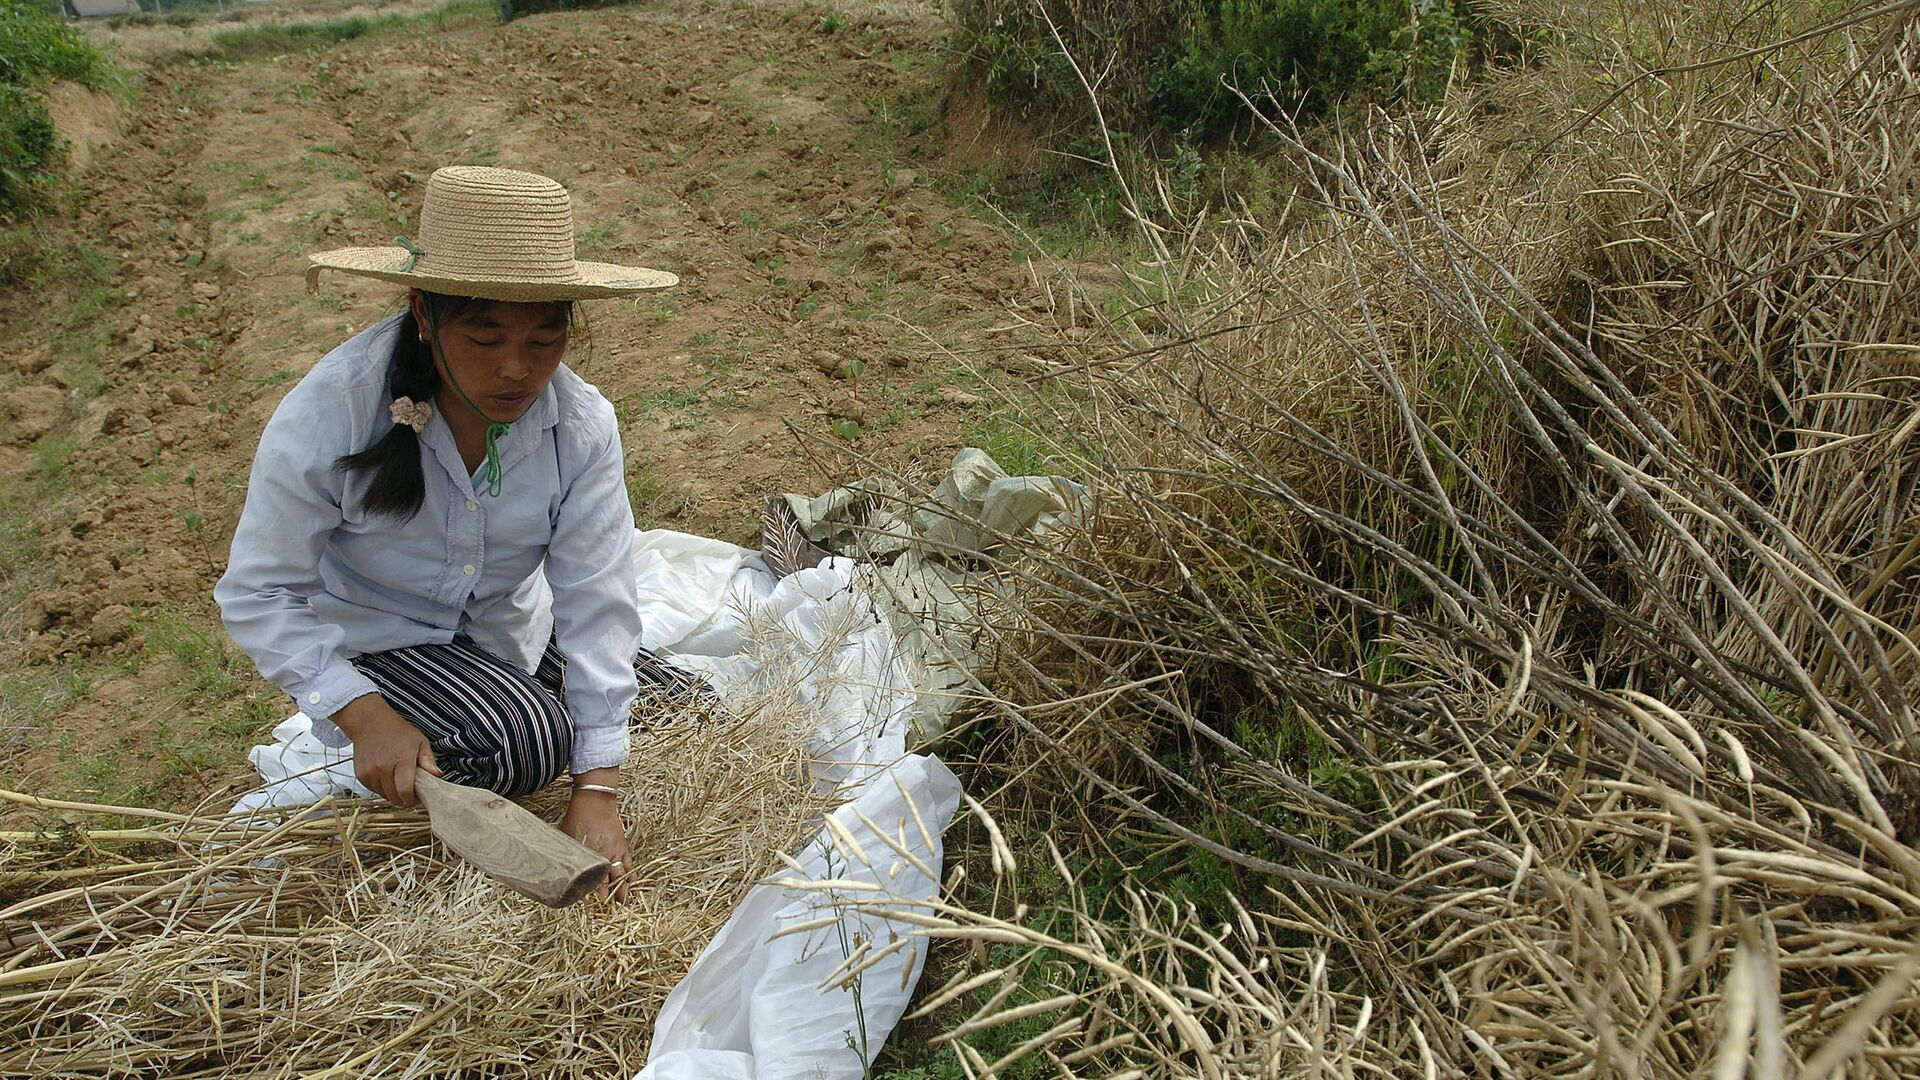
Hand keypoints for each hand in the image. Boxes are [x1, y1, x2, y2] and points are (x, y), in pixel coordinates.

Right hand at [332, 692, 440, 805]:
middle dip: (404, 798)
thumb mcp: (420, 741)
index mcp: (401, 759)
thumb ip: (429, 760)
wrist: (370, 723)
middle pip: (395, 797)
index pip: (405, 790)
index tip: (417, 797)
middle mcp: (384, 767)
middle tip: (410, 789)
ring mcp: (370, 772)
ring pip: (385, 795)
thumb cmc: (397, 731)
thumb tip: (437, 775)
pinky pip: (374, 790)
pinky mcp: (361, 775)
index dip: (412, 799)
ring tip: (398, 780)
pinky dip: (382, 788)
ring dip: (393, 793)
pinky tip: (387, 776)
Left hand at [560, 782, 630, 902]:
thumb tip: (552, 867)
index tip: (590, 909)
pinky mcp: (622, 848)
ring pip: (622, 876)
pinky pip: (630, 866)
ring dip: (624, 891)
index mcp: (591, 857)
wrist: (596, 802)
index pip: (592, 882)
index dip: (591, 896)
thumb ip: (564, 854)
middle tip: (610, 913)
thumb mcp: (566, 837)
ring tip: (626, 905)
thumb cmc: (578, 818)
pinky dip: (632, 877)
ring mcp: (616, 853)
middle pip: (609, 883)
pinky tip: (634, 886)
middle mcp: (605, 858)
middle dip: (610, 898)